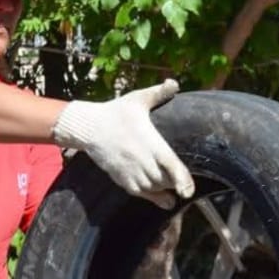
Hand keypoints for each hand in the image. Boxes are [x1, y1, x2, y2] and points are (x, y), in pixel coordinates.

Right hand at [51, 79, 194, 207]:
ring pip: (157, 190)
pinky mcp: (124, 182)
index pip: (173, 167)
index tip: (188, 191)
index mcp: (152, 144)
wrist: (90, 128)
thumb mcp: (137, 100)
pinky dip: (155, 196)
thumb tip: (174, 83)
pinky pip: (144, 195)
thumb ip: (158, 93)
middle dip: (175, 180)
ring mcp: (133, 174)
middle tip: (178, 173)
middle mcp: (144, 162)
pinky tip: (162, 195)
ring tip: (169, 180)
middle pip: (168, 181)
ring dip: (165, 188)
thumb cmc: (116, 112)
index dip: (183, 181)